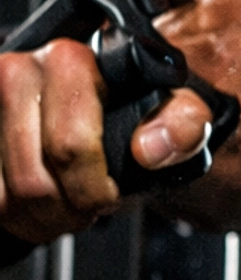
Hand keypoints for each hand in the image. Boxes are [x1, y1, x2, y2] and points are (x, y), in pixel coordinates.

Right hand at [0, 38, 212, 245]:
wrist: (107, 107)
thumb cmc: (138, 111)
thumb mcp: (177, 111)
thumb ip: (184, 122)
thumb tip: (150, 147)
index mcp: (69, 60)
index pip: (69, 146)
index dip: (92, 186)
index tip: (108, 194)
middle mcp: (19, 73)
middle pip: (32, 179)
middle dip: (66, 210)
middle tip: (89, 206)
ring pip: (5, 196)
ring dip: (40, 218)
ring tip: (67, 206)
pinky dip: (16, 215)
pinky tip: (41, 204)